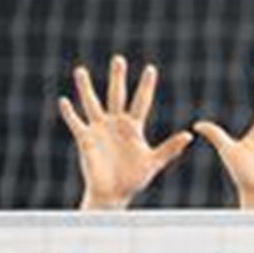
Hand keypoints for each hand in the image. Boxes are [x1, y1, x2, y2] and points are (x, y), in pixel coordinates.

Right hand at [59, 55, 192, 209]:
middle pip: (116, 95)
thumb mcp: (154, 162)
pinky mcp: (85, 139)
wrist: (114, 193)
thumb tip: (189, 135)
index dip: (146, 86)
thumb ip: (170, 148)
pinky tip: (64, 101)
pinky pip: (76, 123)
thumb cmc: (134, 179)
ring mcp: (99, 129)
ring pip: (92, 103)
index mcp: (133, 127)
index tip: (151, 69)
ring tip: (80, 71)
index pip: (141, 101)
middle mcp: (115, 123)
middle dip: (117, 78)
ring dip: (86, 88)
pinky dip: (70, 113)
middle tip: (118, 59)